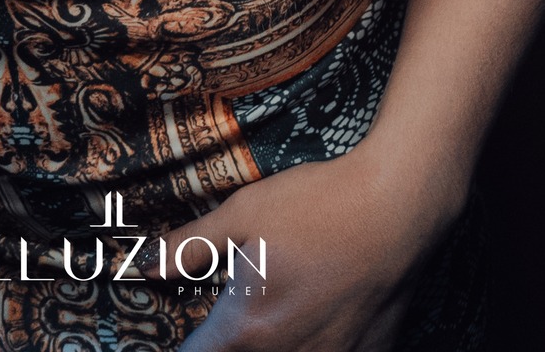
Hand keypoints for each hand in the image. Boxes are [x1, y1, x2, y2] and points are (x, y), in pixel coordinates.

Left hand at [154, 146, 457, 350]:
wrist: (397, 206)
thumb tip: (147, 267)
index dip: (186, 343)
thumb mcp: (243, 214)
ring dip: (270, 343)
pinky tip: (315, 313)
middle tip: (238, 308)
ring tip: (276, 308)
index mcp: (247, 330)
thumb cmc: (319, 205)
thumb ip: (190, 248)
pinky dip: (313, 343)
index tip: (188, 329)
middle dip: (227, 341)